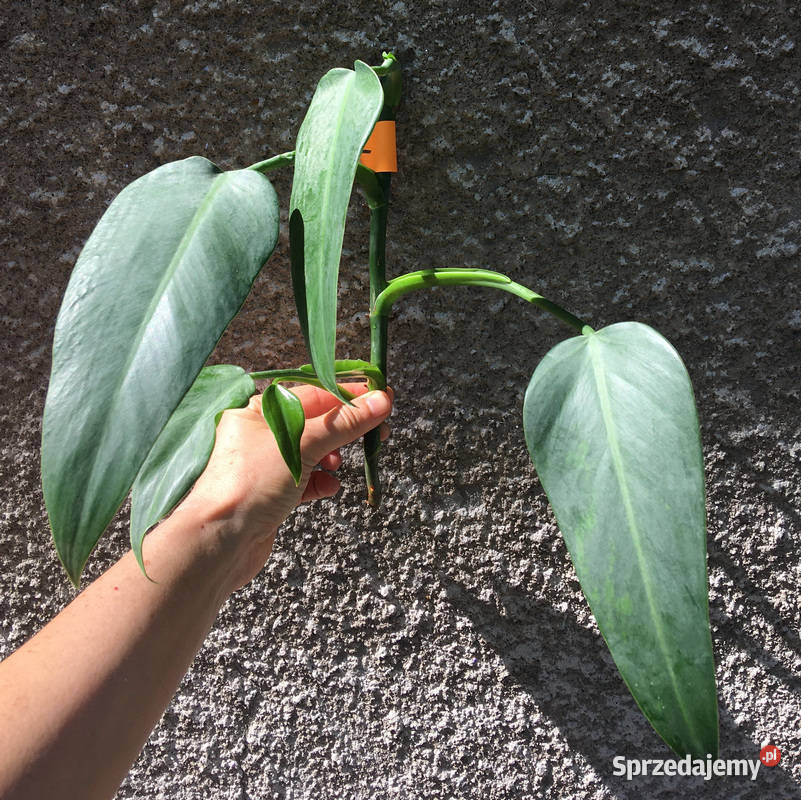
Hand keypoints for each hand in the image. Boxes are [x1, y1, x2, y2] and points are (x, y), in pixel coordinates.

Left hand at [180, 383, 392, 591]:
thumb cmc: (252, 483)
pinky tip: (329, 487)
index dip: (348, 396)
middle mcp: (259, 435)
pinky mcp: (270, 495)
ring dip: (332, 457)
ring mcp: (264, 466)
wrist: (220, 541)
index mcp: (258, 412)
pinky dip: (320, 482)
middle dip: (345, 428)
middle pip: (314, 423)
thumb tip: (380, 401)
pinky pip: (303, 480)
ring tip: (340, 465)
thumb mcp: (303, 444)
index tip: (381, 397)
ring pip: (310, 453)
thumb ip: (344, 424)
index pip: (313, 394)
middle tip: (378, 431)